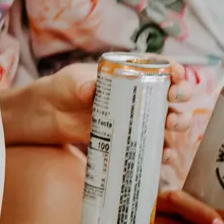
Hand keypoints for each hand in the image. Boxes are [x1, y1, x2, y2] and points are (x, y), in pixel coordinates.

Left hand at [4, 63, 189, 148]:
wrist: (44, 116)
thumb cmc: (59, 89)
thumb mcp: (69, 82)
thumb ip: (81, 84)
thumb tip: (91, 89)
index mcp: (127, 73)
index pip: (159, 68)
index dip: (175, 71)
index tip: (177, 77)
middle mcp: (137, 94)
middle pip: (170, 95)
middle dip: (179, 101)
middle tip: (172, 109)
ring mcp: (134, 117)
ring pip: (166, 120)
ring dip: (176, 126)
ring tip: (170, 132)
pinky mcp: (127, 138)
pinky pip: (150, 144)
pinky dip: (161, 150)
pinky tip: (162, 156)